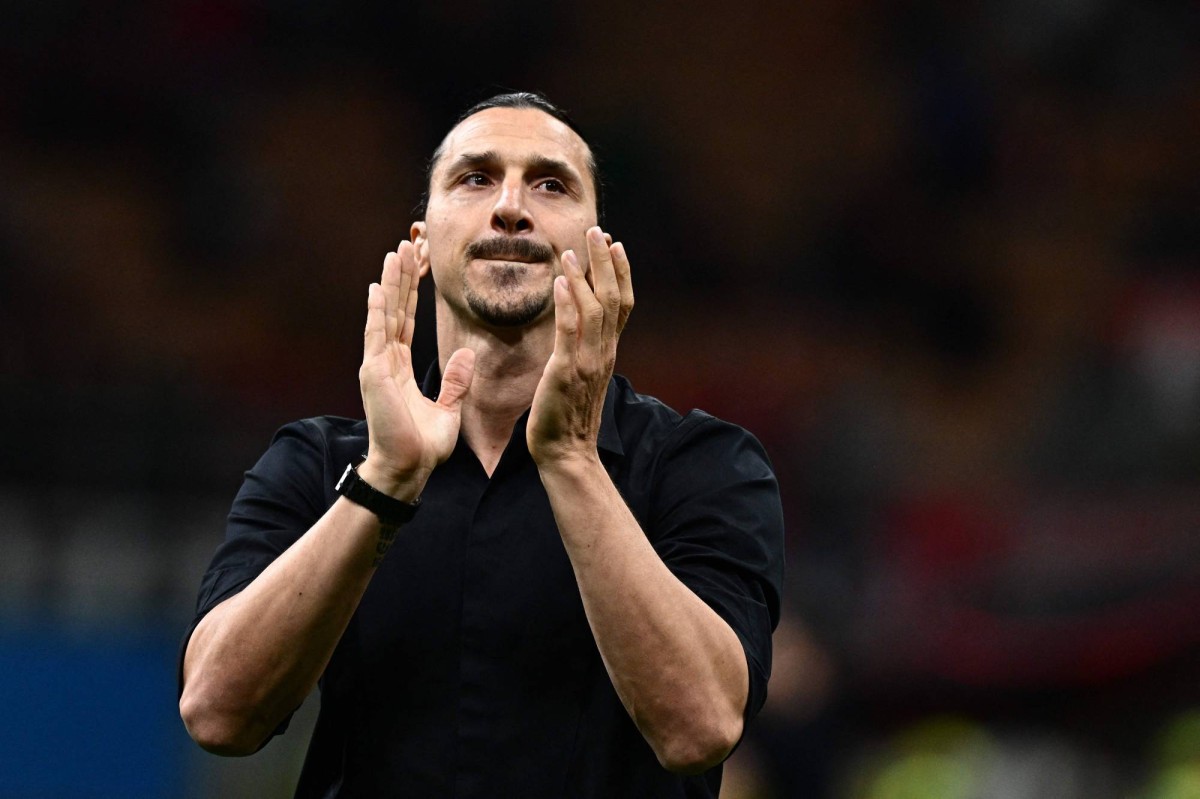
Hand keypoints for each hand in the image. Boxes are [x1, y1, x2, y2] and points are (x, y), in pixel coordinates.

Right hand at [358, 241, 474, 498]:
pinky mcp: (375, 374)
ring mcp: (378, 365)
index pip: (407, 320)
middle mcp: (386, 361)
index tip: (417, 266)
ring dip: (390, 284)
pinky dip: (377, 310)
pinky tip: (377, 287)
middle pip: (395, 309)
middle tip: (406, 245)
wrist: (409, 468)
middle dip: (401, 278)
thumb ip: (455, 381)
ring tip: (395, 253)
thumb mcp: (448, 408)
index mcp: (400, 367)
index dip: (412, 293)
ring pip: (385, 314)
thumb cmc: (424, 446)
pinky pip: (377, 335)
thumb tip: (466, 355)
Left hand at [527, 227, 633, 466]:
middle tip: (597, 232)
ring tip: (572, 250)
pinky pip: (569, 332)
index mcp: (607, 352)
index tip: (614, 245)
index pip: (622, 304)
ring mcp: (586, 362)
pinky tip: (560, 281)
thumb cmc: (568, 415)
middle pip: (611, 299)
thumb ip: (584, 348)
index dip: (620, 272)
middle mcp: (603, 353)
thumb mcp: (581, 374)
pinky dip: (567, 305)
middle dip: (604, 263)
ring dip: (583, 276)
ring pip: (594, 310)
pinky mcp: (565, 373)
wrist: (566, 453)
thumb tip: (577, 322)